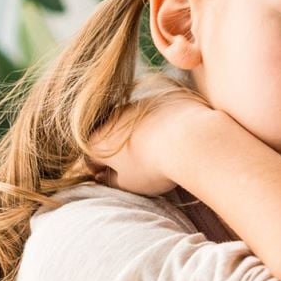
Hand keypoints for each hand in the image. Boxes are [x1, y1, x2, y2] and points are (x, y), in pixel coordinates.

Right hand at [87, 88, 212, 195]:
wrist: (189, 139)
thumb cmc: (154, 167)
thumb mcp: (128, 184)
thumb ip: (112, 181)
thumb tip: (106, 177)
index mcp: (99, 140)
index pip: (92, 159)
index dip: (101, 172)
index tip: (115, 180)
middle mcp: (114, 117)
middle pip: (112, 136)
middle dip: (121, 151)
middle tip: (140, 167)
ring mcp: (139, 102)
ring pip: (135, 122)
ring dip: (143, 134)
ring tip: (163, 151)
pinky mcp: (163, 96)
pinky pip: (160, 112)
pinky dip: (165, 123)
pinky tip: (180, 136)